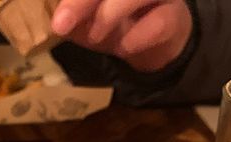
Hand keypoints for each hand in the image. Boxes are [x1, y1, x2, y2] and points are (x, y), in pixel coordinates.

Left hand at [51, 0, 193, 72]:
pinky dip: (137, 37)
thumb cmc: (110, 21)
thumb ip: (66, 14)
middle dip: (82, 2)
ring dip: (110, 14)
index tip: (58, 22)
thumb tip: (55, 21)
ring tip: (95, 36)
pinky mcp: (175, 14)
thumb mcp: (81, 19)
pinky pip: (160, 22)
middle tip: (62, 25)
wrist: (149, 42)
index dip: (75, 0)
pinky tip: (124, 48)